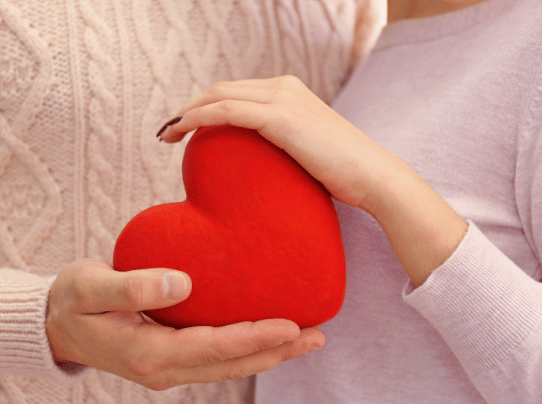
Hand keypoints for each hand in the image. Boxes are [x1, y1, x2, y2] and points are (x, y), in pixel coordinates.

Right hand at [46, 259, 323, 389]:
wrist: (53, 323)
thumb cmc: (71, 300)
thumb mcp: (90, 286)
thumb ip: (131, 285)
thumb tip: (181, 282)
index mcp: (147, 353)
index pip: (212, 348)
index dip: (252, 338)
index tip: (290, 325)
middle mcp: (164, 368)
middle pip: (230, 365)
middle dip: (275, 351)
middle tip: (316, 336)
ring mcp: (168, 367)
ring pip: (228, 366)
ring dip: (268, 353)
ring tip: (305, 338)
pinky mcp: (171, 357)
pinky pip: (217, 358)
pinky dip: (246, 348)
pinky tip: (267, 336)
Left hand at [158, 75, 398, 210]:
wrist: (374, 178)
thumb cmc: (343, 175)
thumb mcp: (306, 152)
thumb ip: (282, 147)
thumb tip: (260, 168)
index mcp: (289, 92)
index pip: (235, 92)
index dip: (204, 106)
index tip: (184, 130)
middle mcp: (284, 87)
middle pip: (221, 89)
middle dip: (189, 108)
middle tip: (168, 133)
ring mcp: (283, 98)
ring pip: (219, 95)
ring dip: (186, 113)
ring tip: (167, 137)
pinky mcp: (281, 117)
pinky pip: (227, 111)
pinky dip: (198, 119)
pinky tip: (181, 134)